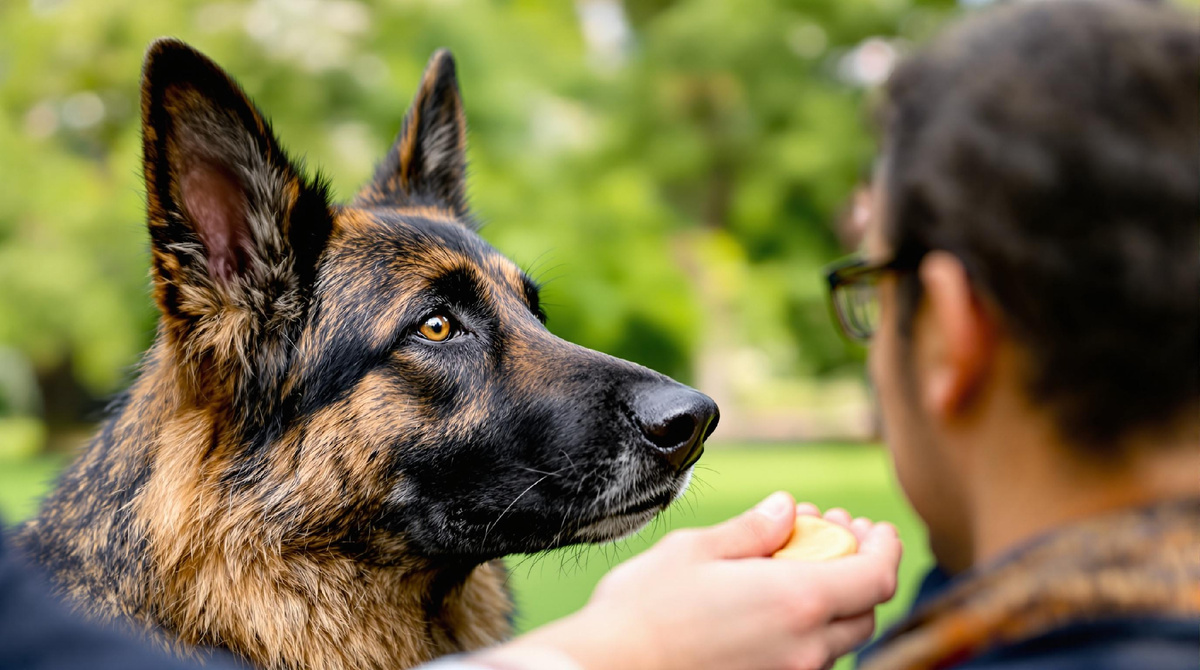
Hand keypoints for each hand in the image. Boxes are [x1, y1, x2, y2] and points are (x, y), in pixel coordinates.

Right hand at [480, 492, 901, 669]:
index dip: (884, 548)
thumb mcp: (695, 550)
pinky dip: (805, 627)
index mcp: (797, 602)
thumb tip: (786, 508)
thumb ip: (752, 530)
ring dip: (831, 599)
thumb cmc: (642, 609)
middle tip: (831, 534)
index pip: (876, 577)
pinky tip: (771, 603)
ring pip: (835, 640)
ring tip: (796, 565)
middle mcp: (805, 649)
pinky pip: (805, 660)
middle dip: (858, 569)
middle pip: (864, 611)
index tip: (873, 527)